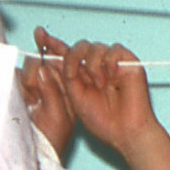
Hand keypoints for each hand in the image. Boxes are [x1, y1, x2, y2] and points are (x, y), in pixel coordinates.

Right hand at [19, 43, 72, 152]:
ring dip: (28, 82)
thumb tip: (42, 69)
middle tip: (36, 93)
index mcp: (67, 88)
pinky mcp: (18, 91)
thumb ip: (53, 91)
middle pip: (41, 61)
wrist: (34, 155)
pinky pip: (14, 78)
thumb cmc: (53, 139)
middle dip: (37, 72)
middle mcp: (51, 84)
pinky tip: (23, 101)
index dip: (53, 47)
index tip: (42, 36)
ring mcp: (34, 88)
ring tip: (31, 101)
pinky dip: (18, 87)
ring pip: (27, 69)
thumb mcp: (59, 116)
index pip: (60, 61)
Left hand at [35, 30, 155, 154]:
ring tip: (100, 84)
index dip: (54, 44)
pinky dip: (109, 60)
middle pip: (80, 46)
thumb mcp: (75, 98)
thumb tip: (49, 60)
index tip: (40, 36)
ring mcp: (112, 65)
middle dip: (72, 55)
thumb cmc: (104, 122)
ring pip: (95, 46)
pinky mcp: (128, 63)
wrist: (126, 133)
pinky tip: (110, 76)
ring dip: (93, 64)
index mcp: (82, 76)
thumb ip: (65, 77)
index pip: (67, 54)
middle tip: (73, 73)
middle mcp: (96, 68)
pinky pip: (115, 49)